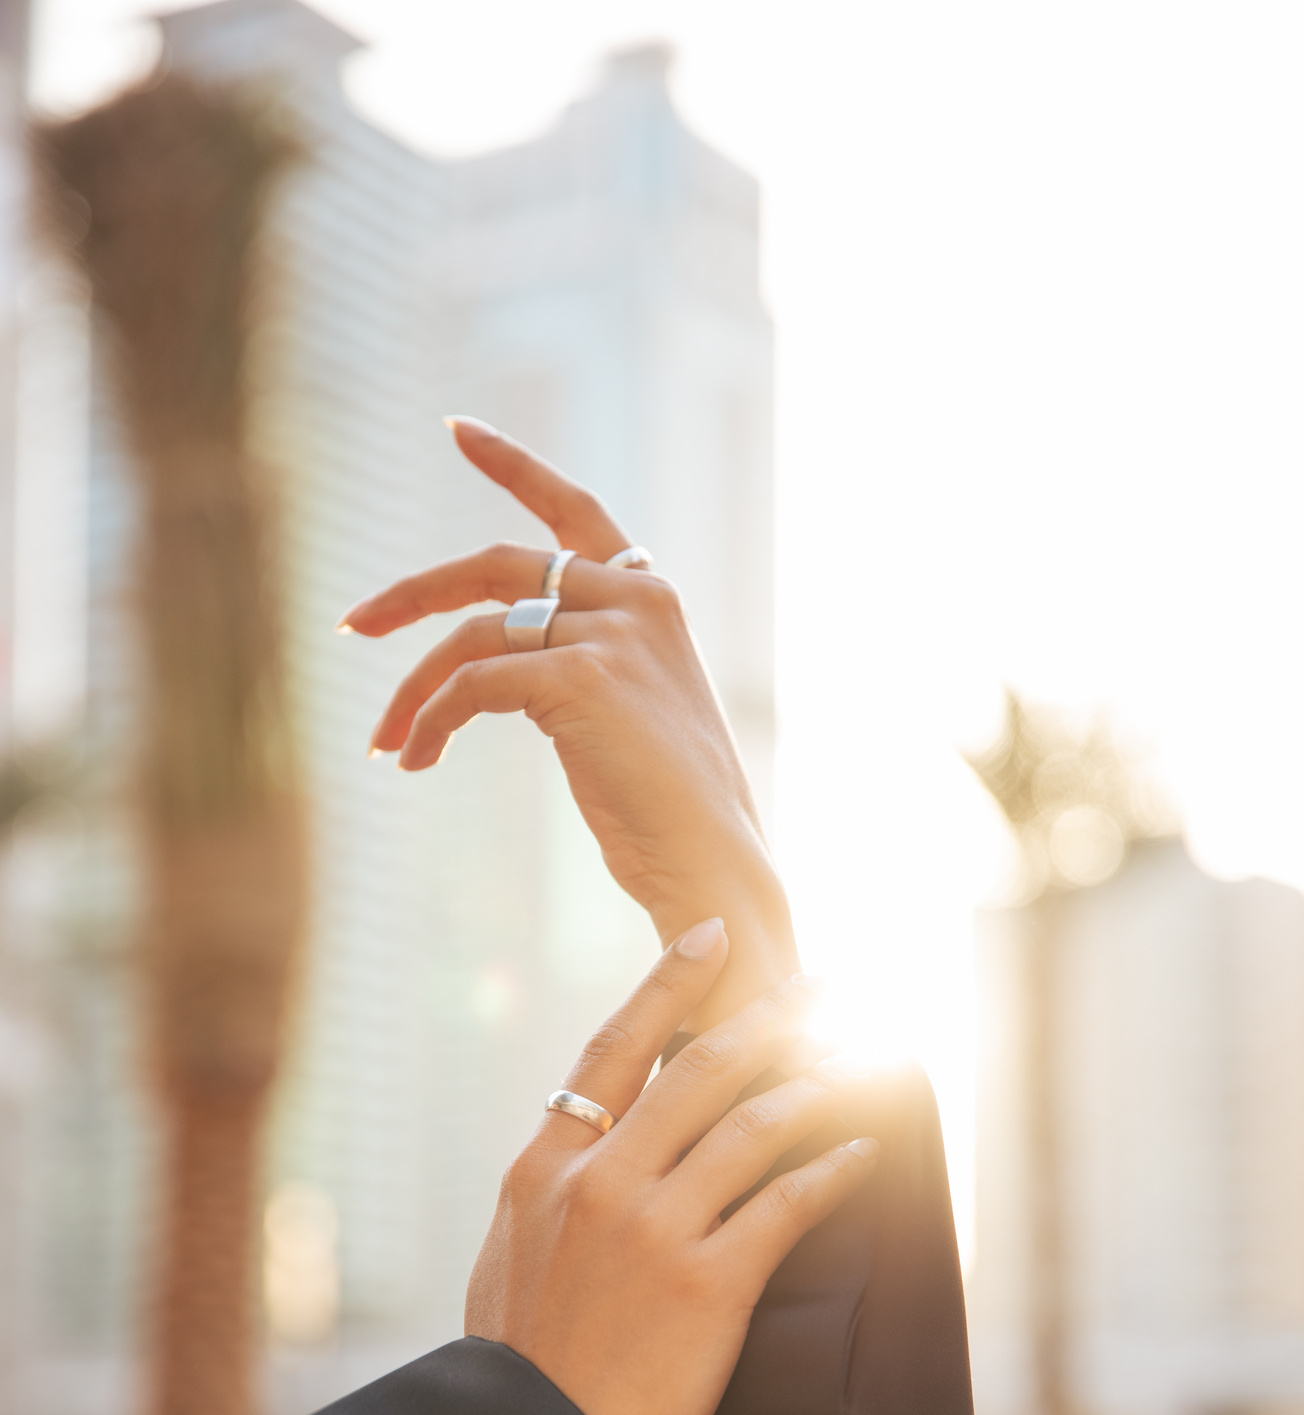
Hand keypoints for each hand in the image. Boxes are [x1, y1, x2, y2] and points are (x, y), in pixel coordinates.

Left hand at [340, 419, 798, 1029]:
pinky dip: (430, 720)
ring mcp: (609, 634)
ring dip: (411, 690)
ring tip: (385, 744)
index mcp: (653, 597)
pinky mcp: (580, 678)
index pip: (574, 509)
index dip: (513, 465)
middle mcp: (634, 599)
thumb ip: (583, 663)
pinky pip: (471, 685)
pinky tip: (415, 759)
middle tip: (353, 624)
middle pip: (493, 567)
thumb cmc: (672, 810)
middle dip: (412, 593)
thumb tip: (491, 665)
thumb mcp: (635, 712)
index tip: (457, 429)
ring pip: (470, 635)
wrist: (713, 859)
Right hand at [464, 919, 877, 1414]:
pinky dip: (836, 1167)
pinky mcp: (708, 1282)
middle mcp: (599, 1182)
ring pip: (754, 1123)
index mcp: (543, 1171)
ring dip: (819, 1082)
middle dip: (771, 1016)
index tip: (709, 938)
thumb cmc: (519, 1376)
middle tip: (822, 984)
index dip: (667, 985)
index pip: (611, 1050)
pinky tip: (868, 1148)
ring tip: (862, 1057)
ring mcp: (654, 1228)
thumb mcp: (504, 1266)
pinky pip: (788, 1203)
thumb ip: (545, 1200)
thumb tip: (567, 1157)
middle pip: (699, 1070)